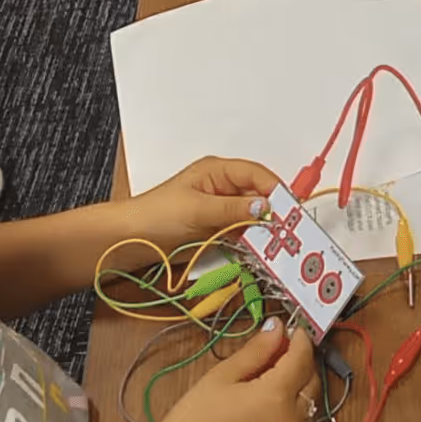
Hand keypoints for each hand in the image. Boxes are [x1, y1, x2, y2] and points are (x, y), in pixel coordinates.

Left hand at [127, 156, 278, 252]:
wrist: (129, 240)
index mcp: (217, 172)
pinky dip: (254, 240)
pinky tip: (263, 250)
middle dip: (274, 210)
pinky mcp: (217, 229)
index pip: (256, 174)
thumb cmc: (156, 215)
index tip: (291, 209)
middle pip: (259, 195)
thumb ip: (233, 209)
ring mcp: (221, 209)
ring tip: (280, 242)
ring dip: (265, 228)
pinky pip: (243, 232)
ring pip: (253, 215)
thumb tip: (265, 206)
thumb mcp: (198, 209)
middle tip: (290, 229)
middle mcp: (223, 187)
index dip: (275, 190)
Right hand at [147, 320, 319, 421]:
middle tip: (281, 348)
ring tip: (273, 373)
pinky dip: (294, 406)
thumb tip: (277, 329)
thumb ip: (256, 351)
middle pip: (312, 381)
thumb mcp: (222, 376)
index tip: (292, 328)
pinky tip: (270, 400)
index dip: (300, 339)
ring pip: (310, 403)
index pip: (302, 358)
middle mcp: (292, 420)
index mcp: (277, 395)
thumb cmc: (194, 420)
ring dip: (301, 384)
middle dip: (303, 361)